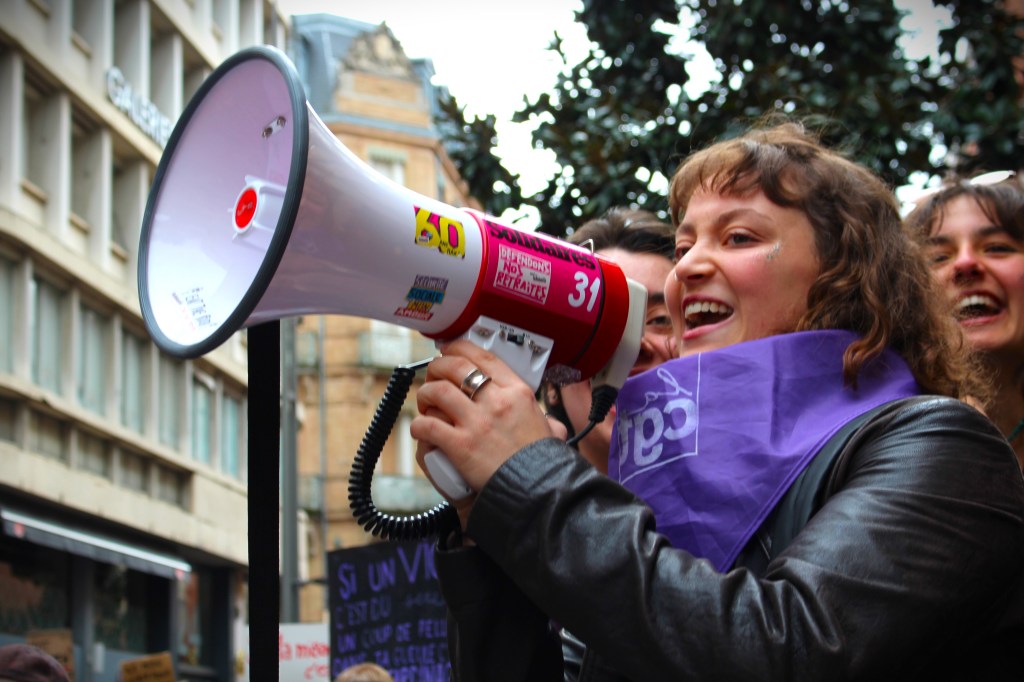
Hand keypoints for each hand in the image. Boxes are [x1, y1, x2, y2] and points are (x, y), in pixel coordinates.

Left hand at [411, 339, 554, 502]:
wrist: (539, 493)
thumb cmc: (543, 466)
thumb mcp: (549, 431)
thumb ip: (546, 422)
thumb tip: (551, 424)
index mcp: (518, 392)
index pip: (483, 357)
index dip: (459, 348)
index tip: (449, 351)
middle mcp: (497, 402)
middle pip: (455, 367)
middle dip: (437, 367)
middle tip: (432, 375)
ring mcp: (477, 423)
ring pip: (437, 391)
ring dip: (425, 394)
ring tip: (425, 402)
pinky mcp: (461, 446)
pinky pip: (428, 425)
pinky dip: (419, 425)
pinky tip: (421, 429)